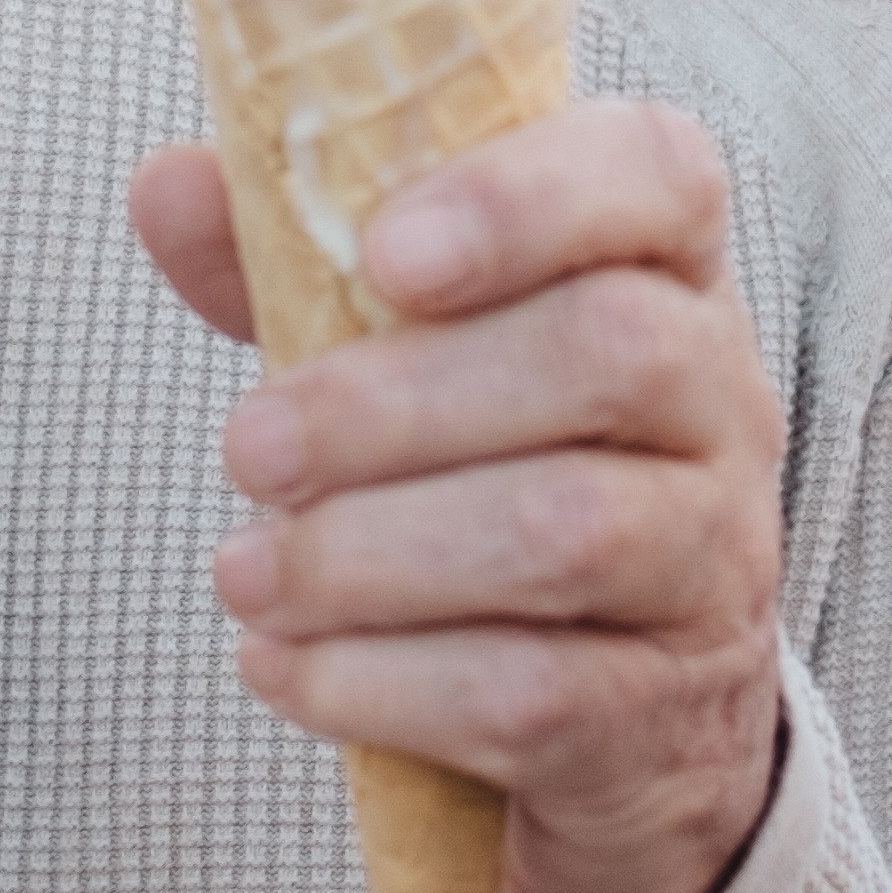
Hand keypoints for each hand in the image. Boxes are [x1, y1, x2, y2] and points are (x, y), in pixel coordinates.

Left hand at [130, 101, 785, 892]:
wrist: (627, 717)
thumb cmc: (497, 479)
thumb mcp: (411, 355)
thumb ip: (299, 262)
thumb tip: (168, 186)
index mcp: (665, 274)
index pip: (658, 175)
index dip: (527, 197)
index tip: (383, 254)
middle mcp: (722, 403)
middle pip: (609, 352)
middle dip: (395, 402)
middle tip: (248, 449)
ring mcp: (709, 560)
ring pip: (567, 532)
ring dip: (369, 551)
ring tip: (247, 569)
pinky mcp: (658, 709)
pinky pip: (528, 692)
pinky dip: (378, 680)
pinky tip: (285, 664)